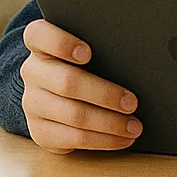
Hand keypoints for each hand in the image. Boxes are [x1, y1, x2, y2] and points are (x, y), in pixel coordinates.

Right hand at [19, 19, 141, 153]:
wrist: (57, 91)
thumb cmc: (85, 62)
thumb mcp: (91, 46)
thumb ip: (104, 44)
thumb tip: (144, 53)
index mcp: (41, 44)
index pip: (39, 35)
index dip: (61, 43)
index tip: (88, 52)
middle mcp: (33, 72)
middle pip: (66, 82)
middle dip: (105, 94)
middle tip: (133, 102)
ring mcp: (32, 103)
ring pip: (72, 114)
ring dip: (109, 123)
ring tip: (135, 126)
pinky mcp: (39, 130)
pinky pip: (71, 138)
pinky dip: (101, 140)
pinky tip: (121, 138)